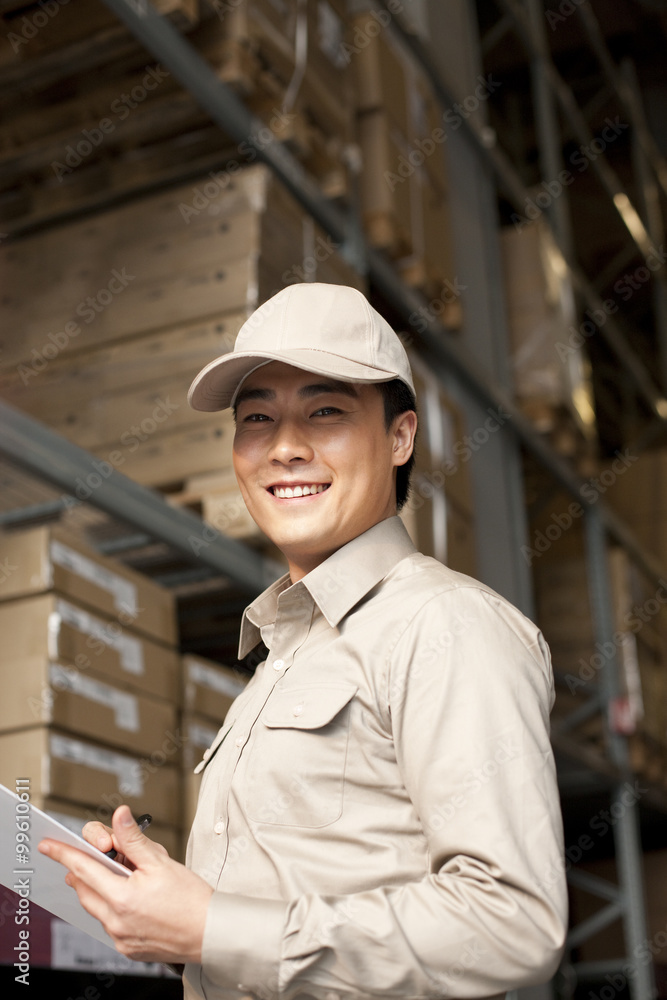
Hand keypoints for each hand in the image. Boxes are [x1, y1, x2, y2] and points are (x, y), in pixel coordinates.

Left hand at [39, 805, 212, 962]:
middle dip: (85, 870)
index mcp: (122, 897)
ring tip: (122, 876)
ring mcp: (120, 938)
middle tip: (101, 854)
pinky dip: (112, 908)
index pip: (83, 868)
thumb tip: (119, 817)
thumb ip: (134, 840)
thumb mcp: (162, 861)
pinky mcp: (128, 948)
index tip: (47, 845)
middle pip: (85, 889)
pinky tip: (133, 900)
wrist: (211, 933)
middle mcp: (116, 921)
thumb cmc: (191, 899)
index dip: (63, 853)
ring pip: (96, 907)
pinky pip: (109, 924)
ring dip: (99, 889)